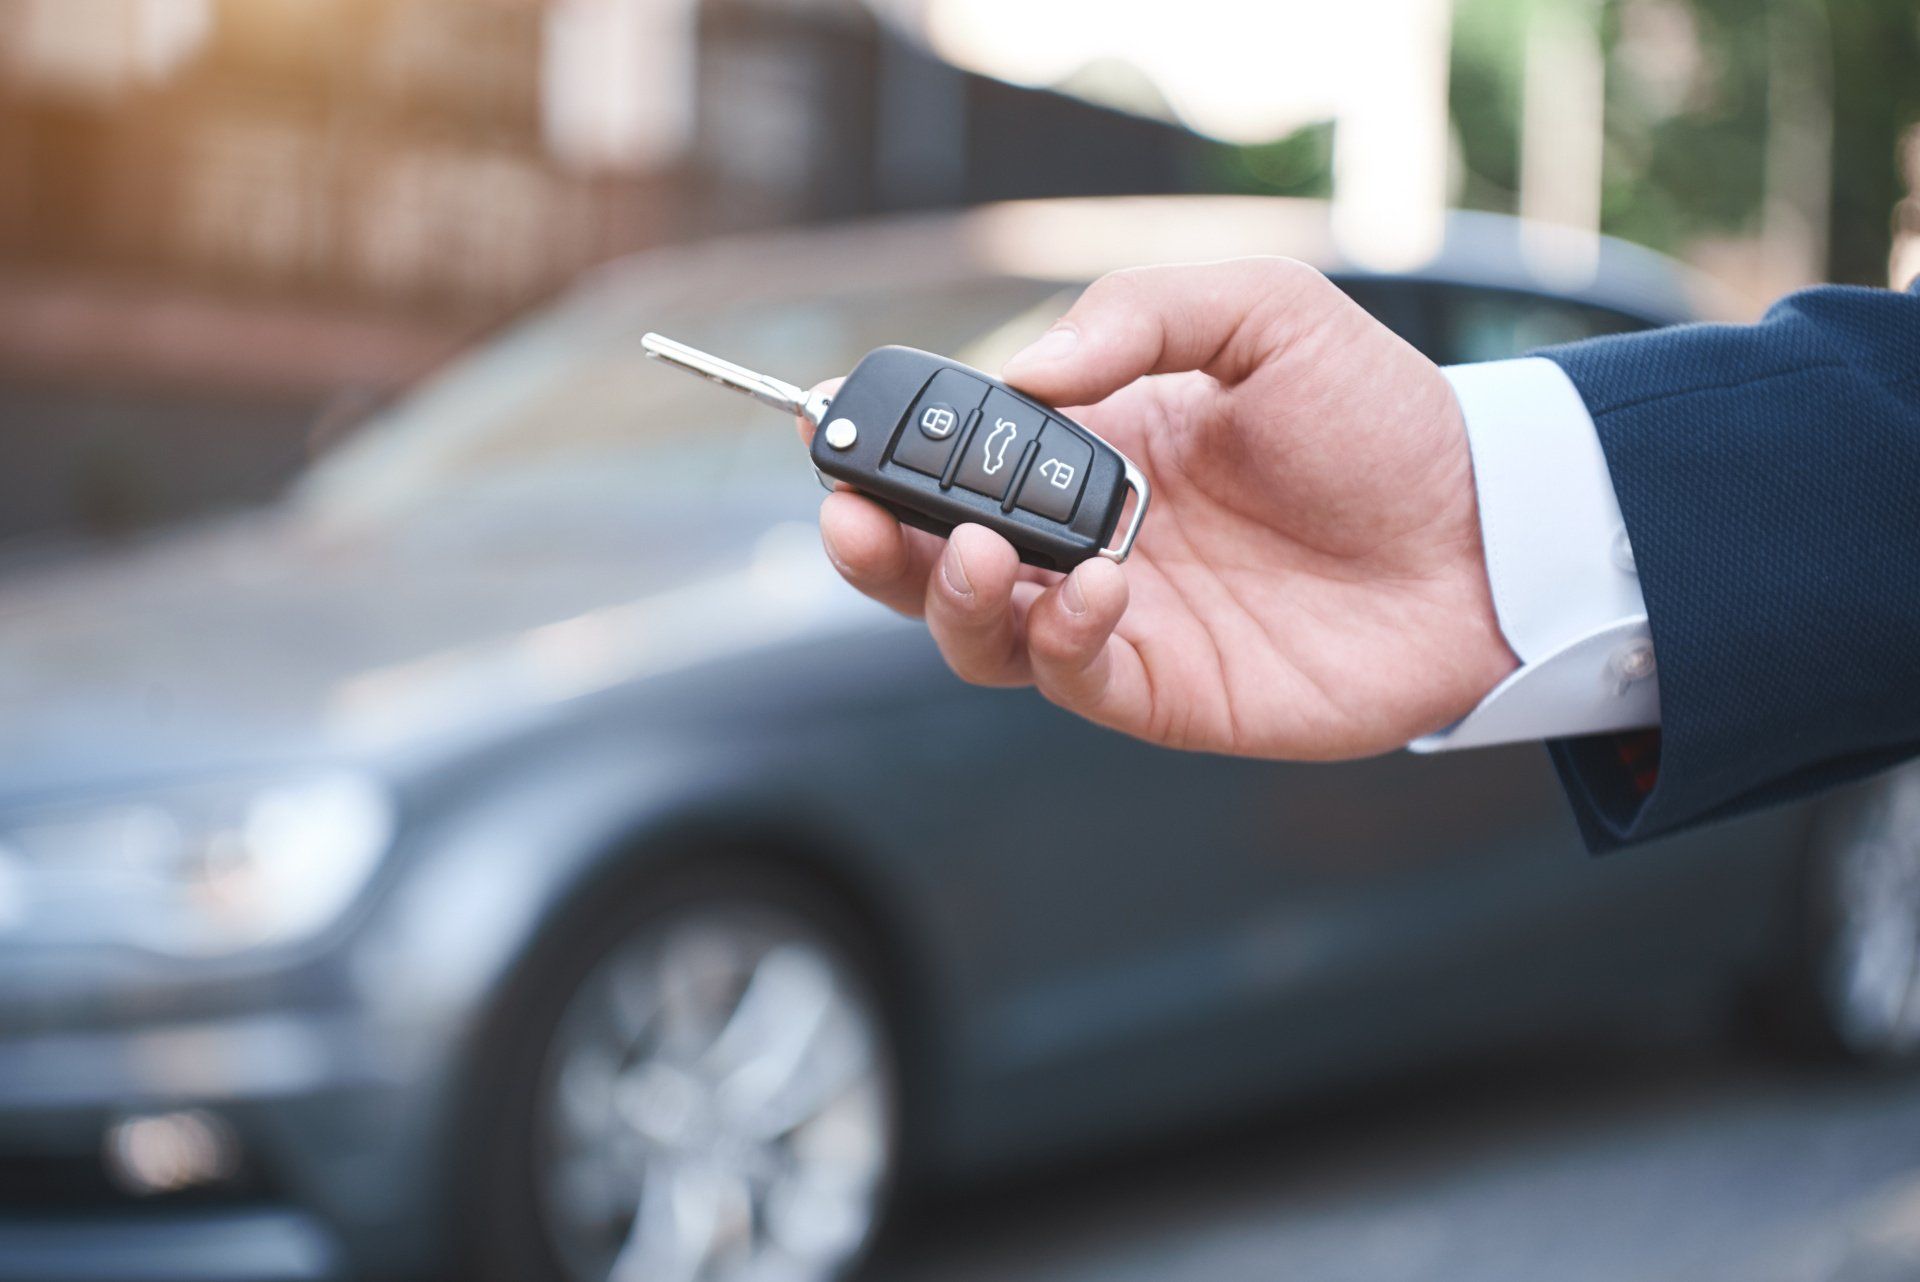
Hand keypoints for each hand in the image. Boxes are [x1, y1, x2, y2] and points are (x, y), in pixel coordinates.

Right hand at [798, 258, 1518, 760]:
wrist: (1490, 532)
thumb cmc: (1384, 420)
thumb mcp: (1265, 315)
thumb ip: (1142, 319)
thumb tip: (1028, 374)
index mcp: (1096, 445)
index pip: (959, 453)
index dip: (886, 443)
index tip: (824, 417)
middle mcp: (1088, 537)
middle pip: (933, 557)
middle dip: (872, 537)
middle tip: (851, 506)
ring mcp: (1122, 619)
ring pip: (979, 633)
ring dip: (945, 595)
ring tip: (968, 549)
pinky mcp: (1165, 691)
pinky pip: (1072, 679)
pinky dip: (1056, 638)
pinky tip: (1095, 587)